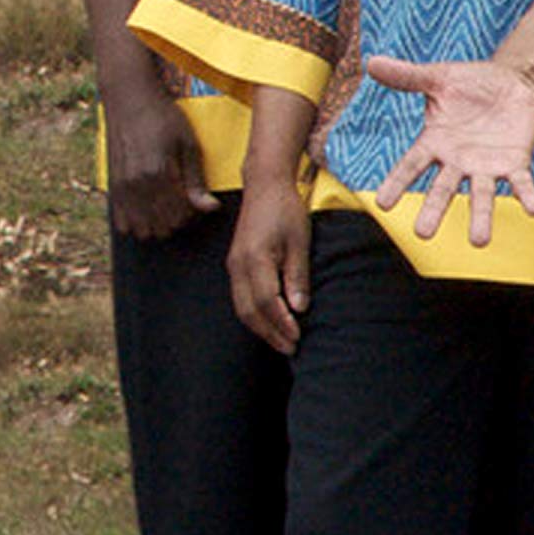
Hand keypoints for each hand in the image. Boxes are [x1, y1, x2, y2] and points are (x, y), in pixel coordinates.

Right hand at [99, 70, 217, 238]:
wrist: (129, 100)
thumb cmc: (164, 118)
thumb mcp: (188, 144)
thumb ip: (196, 180)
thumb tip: (210, 208)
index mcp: (159, 174)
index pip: (180, 215)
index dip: (195, 215)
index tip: (202, 202)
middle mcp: (137, 186)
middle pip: (162, 227)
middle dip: (179, 221)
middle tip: (188, 204)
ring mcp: (121, 189)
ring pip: (142, 230)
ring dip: (159, 225)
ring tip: (170, 206)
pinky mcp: (112, 188)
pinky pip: (123, 223)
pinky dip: (138, 224)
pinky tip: (151, 209)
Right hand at [228, 172, 311, 354]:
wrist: (264, 186)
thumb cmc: (286, 209)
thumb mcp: (300, 240)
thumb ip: (297, 275)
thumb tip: (299, 307)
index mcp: (255, 259)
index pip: (266, 302)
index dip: (281, 323)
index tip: (298, 338)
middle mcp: (238, 266)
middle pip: (249, 311)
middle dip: (270, 333)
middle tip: (290, 348)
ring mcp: (233, 266)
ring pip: (241, 307)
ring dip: (260, 328)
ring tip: (281, 340)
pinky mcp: (235, 264)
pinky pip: (240, 298)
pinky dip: (254, 315)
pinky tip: (269, 321)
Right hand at [367, 55, 533, 247]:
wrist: (512, 81)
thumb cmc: (470, 83)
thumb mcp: (438, 77)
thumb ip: (407, 76)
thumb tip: (371, 61)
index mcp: (435, 142)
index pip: (411, 166)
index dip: (397, 182)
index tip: (383, 203)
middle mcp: (458, 161)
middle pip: (443, 188)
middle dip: (434, 210)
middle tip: (423, 234)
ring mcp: (486, 165)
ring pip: (481, 195)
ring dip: (481, 217)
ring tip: (480, 241)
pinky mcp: (515, 162)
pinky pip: (520, 182)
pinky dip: (526, 195)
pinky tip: (533, 209)